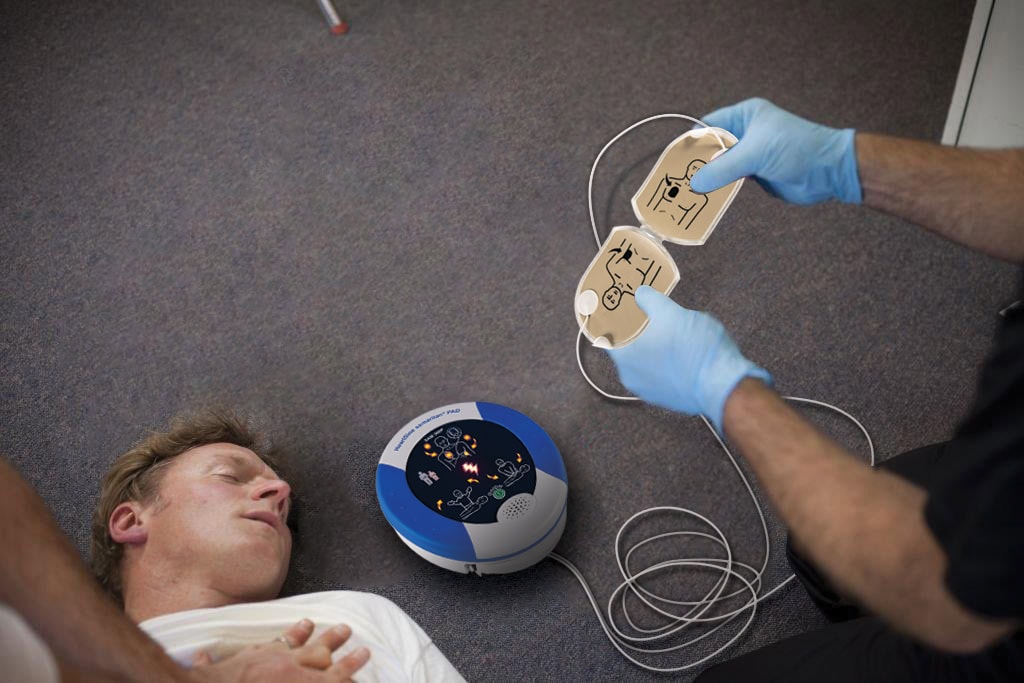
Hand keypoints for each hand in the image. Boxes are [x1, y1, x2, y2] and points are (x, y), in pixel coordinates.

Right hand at [189, 619, 369, 681]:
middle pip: (315, 651)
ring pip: (330, 671)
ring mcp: (297, 680)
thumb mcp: (211, 668)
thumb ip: (206, 662)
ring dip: (348, 664)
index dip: (298, 632)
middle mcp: (284, 667)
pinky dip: (340, 681)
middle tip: (346, 629)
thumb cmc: (213, 679)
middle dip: (332, 641)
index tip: (308, 623)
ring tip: (364, 654)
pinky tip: (355, 681)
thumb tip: (197, 656)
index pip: (286, 642)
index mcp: (265, 659)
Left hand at [606, 286, 770, 433]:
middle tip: (643, 312)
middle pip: (625, 347)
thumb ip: (650, 301)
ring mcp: (648, 391)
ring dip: (650, 346)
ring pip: (642, 361)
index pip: (603, 334)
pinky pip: (658, 374)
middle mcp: (631, 377)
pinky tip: (678, 350)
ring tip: (666, 329)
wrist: (725, 386)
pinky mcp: (667, 398)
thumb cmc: (697, 350)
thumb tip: (640, 294)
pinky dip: (663, 361)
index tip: (608, 308)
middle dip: (633, 330)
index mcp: (624, 356)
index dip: (606, 319)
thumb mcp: (672, 313)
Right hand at [690, 98, 861, 204]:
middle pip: (711, 147)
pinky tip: (707, 197)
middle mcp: (746, 133)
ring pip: (720, 166)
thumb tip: (696, 182)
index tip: (674, 160)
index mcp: (745, 116)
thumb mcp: (756, 154)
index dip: (692, 142)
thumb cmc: (799, 149)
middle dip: (697, 163)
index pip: (708, 125)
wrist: (829, 170)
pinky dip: (720, 189)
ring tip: (686, 191)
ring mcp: (750, 154)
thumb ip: (723, 168)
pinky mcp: (756, 173)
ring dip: (708, 178)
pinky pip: (731, 180)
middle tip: (676, 179)